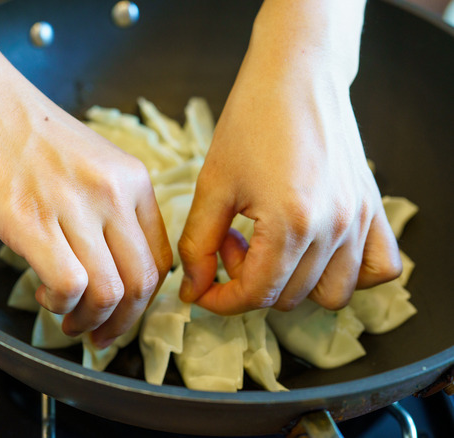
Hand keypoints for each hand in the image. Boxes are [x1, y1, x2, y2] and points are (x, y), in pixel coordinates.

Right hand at [0, 56, 171, 347]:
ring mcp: (76, 208)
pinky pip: (71, 286)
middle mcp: (114, 194)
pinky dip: (62, 304)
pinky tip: (47, 296)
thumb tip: (107, 257)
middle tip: (100, 335)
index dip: (142, 298)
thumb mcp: (89, 160)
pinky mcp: (34, 222)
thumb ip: (109, 204)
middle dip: (123, 323)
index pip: (159, 258)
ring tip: (70, 321)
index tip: (122, 312)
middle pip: (142, 283)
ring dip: (92, 322)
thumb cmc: (24, 129)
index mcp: (132, 180)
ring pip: (110, 292)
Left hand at [177, 3, 401, 312]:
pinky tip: (315, 251)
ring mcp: (359, 220)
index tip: (201, 289)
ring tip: (267, 245)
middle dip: (248, 281)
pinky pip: (379, 268)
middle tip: (228, 242)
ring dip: (293, 283)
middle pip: (288, 296)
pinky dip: (348, 273)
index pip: (257, 294)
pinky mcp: (373, 208)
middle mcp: (334, 228)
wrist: (296, 75)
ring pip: (333, 294)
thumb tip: (193, 288)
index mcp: (291, 223)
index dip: (220, 300)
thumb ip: (198, 244)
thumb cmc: (250, 121)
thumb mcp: (212, 184)